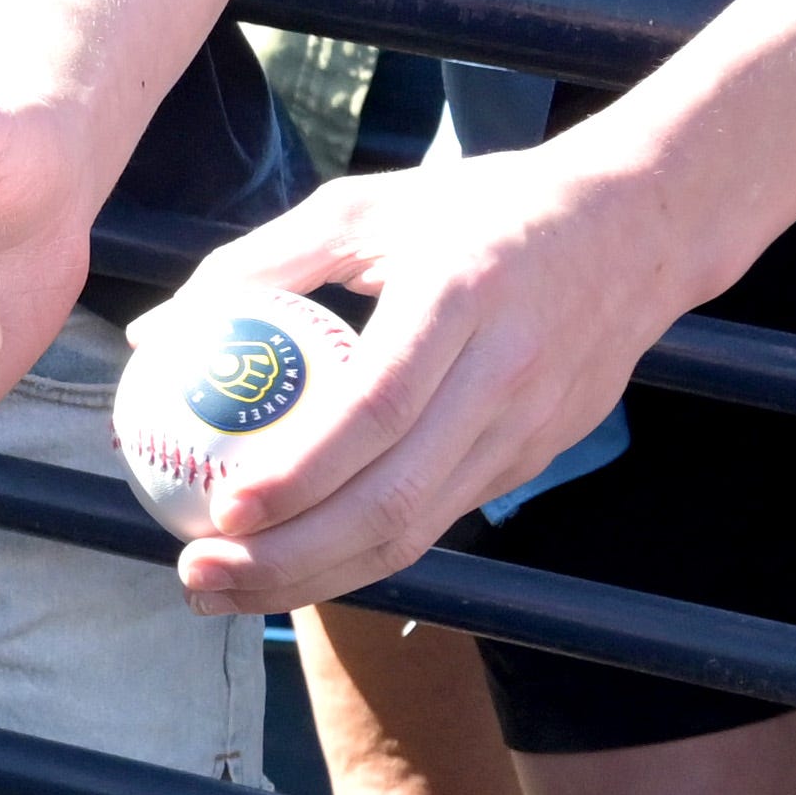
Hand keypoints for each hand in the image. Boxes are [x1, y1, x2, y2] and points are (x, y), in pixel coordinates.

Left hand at [154, 141, 699, 608]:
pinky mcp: (536, 456)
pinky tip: (294, 560)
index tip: (219, 509)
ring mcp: (528, 427)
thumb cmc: (481, 206)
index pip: (375, 409)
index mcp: (459, 297)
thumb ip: (259, 262)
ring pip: (418, 530)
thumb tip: (155, 333)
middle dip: (288, 558)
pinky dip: (362, 552)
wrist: (640, 226)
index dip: (298, 474)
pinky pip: (439, 518)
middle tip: (197, 572)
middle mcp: (502, 374)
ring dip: (316, 576)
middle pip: (395, 499)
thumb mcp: (367, 206)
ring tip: (226, 588)